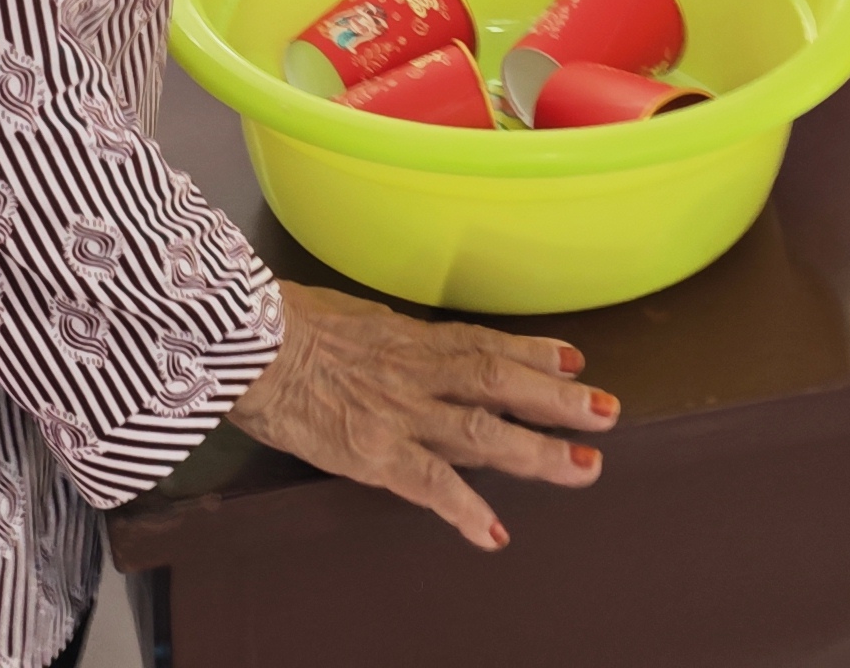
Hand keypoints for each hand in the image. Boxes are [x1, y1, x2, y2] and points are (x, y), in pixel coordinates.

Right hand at [227, 280, 613, 551]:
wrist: (241, 340)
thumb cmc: (275, 321)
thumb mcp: (341, 316)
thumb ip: (377, 336)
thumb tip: (389, 340)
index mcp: (405, 337)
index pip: (479, 343)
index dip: (531, 351)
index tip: (572, 360)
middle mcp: (415, 372)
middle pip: (499, 382)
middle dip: (558, 400)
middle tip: (609, 411)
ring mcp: (399, 412)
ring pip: (483, 431)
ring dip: (537, 451)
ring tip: (585, 468)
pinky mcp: (374, 452)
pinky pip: (429, 484)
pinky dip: (465, 508)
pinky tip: (495, 533)